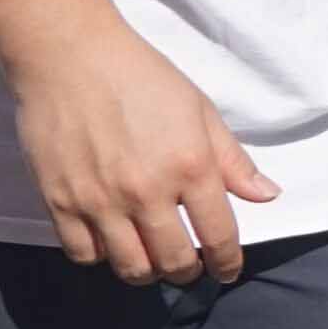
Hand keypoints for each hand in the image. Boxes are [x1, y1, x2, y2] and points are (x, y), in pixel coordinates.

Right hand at [12, 17, 280, 286]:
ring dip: (148, 272)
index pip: (219, 236)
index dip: (227, 263)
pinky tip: (112, 242)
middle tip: (189, 265)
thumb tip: (268, 196)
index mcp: (190, 166)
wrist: (70, 55)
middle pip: (174, 262)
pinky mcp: (60, 201)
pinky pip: (84, 253)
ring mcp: (100, 201)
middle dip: (188, 272)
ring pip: (130, 268)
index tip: (226, 270)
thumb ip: (233, 160)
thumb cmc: (141, 77)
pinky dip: (102, 257)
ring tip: (152, 259)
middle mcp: (147, 191)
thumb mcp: (200, 110)